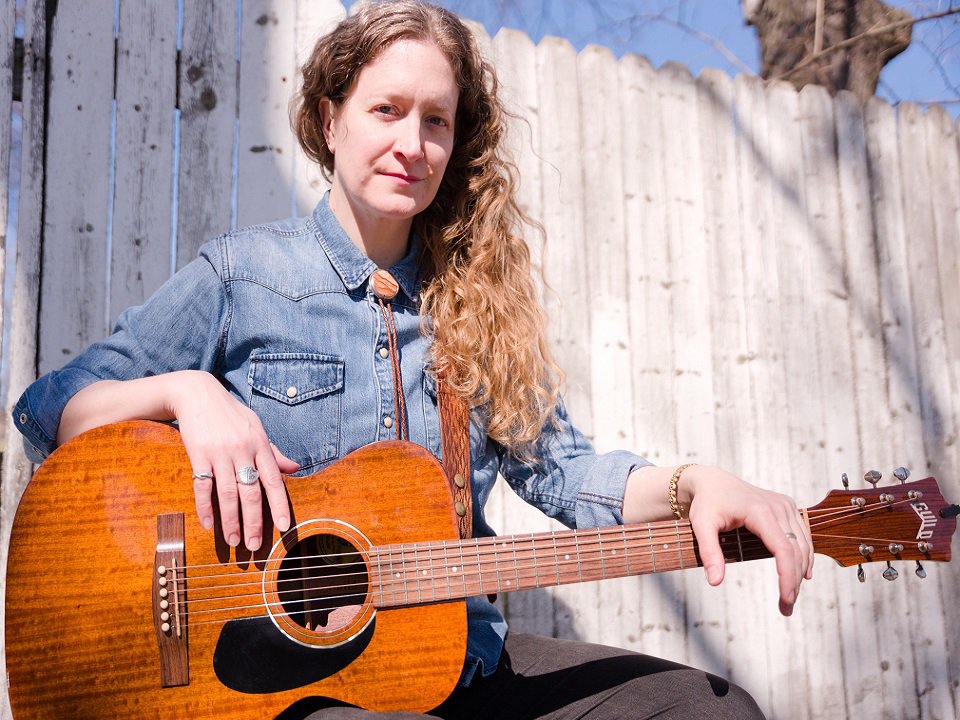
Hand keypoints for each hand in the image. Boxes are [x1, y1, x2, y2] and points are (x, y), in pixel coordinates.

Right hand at [170, 371, 298, 551]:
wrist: (197, 394)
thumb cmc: (230, 414)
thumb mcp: (256, 427)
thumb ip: (273, 451)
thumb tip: (294, 468)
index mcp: (260, 445)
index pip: (274, 480)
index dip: (280, 505)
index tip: (284, 527)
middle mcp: (242, 450)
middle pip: (251, 493)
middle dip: (255, 522)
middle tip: (254, 546)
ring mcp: (219, 453)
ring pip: (228, 494)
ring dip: (231, 521)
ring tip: (234, 541)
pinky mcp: (197, 454)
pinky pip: (203, 486)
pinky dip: (205, 508)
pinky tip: (208, 525)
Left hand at [682, 466, 813, 615]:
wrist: (713, 481)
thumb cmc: (707, 503)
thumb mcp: (701, 526)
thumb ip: (709, 552)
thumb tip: (715, 581)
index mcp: (760, 511)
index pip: (783, 549)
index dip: (788, 577)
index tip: (785, 601)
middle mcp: (778, 506)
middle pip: (796, 551)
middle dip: (794, 582)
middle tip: (786, 609)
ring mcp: (785, 505)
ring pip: (803, 544)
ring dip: (800, 572)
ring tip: (789, 597)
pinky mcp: (787, 507)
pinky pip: (802, 535)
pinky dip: (803, 556)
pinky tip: (801, 574)